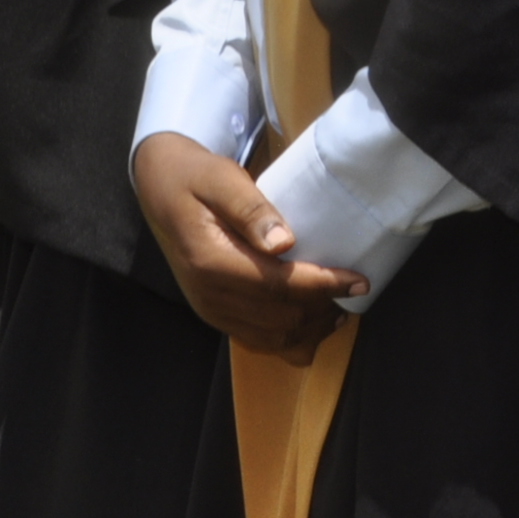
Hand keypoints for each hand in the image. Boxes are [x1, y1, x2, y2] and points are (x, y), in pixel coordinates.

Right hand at [130, 132, 364, 356]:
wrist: (159, 188)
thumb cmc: (194, 176)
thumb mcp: (221, 178)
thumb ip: (251, 209)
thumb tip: (285, 243)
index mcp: (211, 262)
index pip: (279, 285)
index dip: (324, 286)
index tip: (359, 279)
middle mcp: (209, 296)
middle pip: (281, 318)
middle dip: (323, 308)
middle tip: (354, 289)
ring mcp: (210, 310)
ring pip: (273, 339)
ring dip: (311, 329)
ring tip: (340, 308)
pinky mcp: (214, 315)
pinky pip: (258, 341)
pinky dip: (290, 339)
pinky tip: (311, 323)